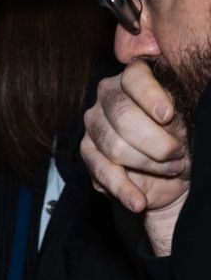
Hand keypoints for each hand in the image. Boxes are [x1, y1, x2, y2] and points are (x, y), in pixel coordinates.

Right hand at [81, 62, 189, 252]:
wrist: (177, 172)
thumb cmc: (186, 136)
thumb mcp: (190, 119)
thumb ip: (179, 109)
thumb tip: (170, 114)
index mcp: (137, 77)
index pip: (135, 78)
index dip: (150, 95)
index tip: (168, 116)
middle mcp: (109, 96)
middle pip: (122, 115)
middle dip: (156, 142)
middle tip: (179, 154)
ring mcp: (95, 125)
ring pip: (114, 146)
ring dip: (148, 165)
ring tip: (172, 171)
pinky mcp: (88, 154)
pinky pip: (102, 172)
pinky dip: (123, 190)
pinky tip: (139, 201)